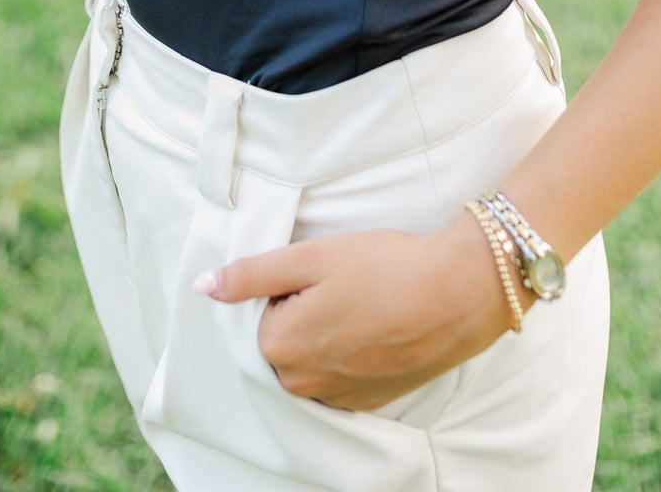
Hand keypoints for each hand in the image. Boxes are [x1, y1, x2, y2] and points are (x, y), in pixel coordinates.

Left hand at [191, 211, 522, 410]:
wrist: (456, 295)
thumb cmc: (383, 267)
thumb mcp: (311, 257)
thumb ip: (252, 274)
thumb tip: (203, 287)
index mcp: (279, 346)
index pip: (261, 310)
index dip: (290, 284)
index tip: (322, 271)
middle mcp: (300, 383)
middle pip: (282, 340)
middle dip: (302, 311)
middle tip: (345, 284)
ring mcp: (335, 397)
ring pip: (310, 360)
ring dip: (326, 334)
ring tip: (363, 304)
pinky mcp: (367, 402)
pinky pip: (338, 378)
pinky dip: (348, 354)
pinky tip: (376, 328)